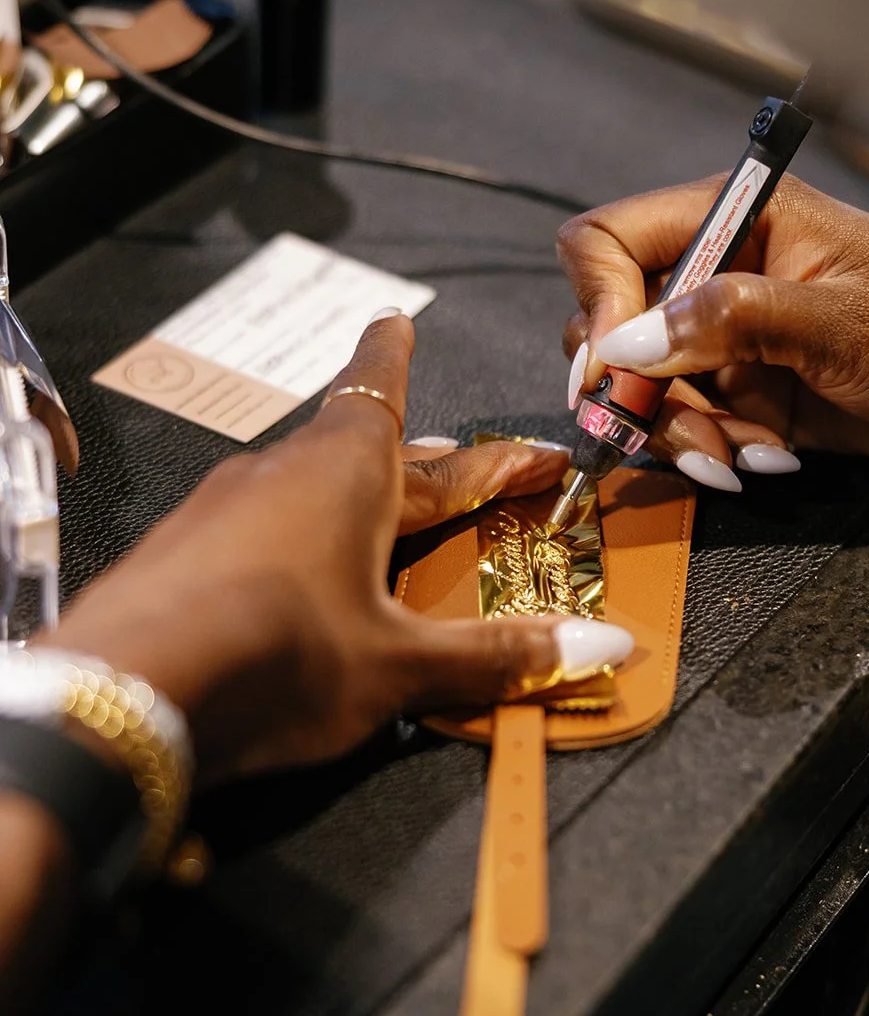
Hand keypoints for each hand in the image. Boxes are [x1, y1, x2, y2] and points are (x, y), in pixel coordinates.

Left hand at [46, 312, 631, 781]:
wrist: (122, 696)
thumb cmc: (273, 656)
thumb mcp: (399, 665)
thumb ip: (497, 656)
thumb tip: (599, 648)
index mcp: (347, 471)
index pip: (384, 389)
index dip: (405, 361)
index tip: (399, 319)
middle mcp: (281, 473)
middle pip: (363, 447)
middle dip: (421, 460)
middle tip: (466, 466)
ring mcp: (222, 510)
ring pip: (306, 489)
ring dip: (356, 502)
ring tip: (385, 526)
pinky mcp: (182, 556)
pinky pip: (257, 530)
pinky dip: (295, 544)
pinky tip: (294, 583)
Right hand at [558, 175, 868, 480]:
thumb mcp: (842, 325)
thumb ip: (728, 323)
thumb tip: (621, 345)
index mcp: (740, 218)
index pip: (608, 241)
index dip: (597, 306)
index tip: (613, 371)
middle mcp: (723, 271)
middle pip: (613, 326)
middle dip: (638, 392)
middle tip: (690, 435)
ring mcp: (733, 336)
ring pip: (643, 387)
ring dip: (680, 433)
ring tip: (740, 458)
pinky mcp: (749, 391)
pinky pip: (687, 424)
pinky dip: (711, 452)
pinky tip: (766, 461)